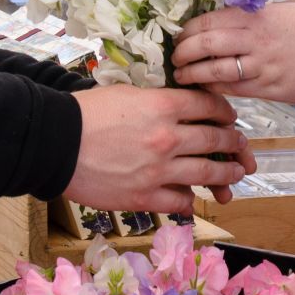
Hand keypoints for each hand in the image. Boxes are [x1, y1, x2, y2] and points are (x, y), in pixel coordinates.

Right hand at [65, 85, 255, 213]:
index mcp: (163, 106)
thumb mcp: (126, 93)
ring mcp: (159, 171)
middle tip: (240, 146)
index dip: (225, 111)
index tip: (229, 116)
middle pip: (216, 140)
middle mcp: (168, 138)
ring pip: (208, 174)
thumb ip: (157, 101)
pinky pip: (182, 201)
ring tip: (234, 175)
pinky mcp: (145, 197)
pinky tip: (194, 197)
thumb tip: (177, 108)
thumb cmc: (85, 113)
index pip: (209, 106)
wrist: (55, 143)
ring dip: (226, 174)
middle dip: (234, 143)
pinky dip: (192, 199)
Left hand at [171, 4, 294, 105]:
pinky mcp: (270, 87)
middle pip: (206, 44)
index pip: (208, 21)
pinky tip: (207, 89)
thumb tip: (219, 19)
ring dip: (193, 75)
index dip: (187, 31)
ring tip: (182, 78)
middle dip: (183, 54)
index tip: (178, 37)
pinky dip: (216, 89)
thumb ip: (251, 14)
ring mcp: (262, 64)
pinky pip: (234, 89)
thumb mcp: (280, 9)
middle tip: (174, 59)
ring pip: (215, 70)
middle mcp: (255, 37)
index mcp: (255, 15)